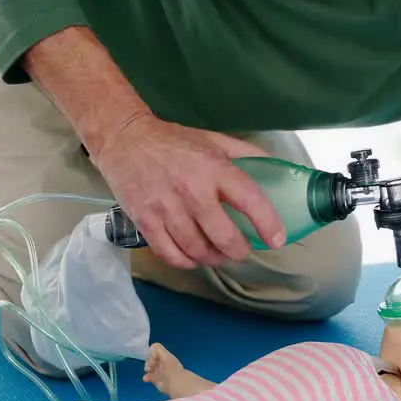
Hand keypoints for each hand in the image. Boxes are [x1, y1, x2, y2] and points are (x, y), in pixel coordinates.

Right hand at [90, 112, 285, 268]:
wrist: (124, 138)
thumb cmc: (173, 141)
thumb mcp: (214, 139)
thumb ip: (246, 153)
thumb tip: (276, 167)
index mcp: (214, 167)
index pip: (250, 200)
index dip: (267, 223)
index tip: (276, 239)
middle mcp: (191, 190)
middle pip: (223, 236)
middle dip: (239, 251)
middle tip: (242, 251)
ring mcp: (166, 208)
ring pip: (197, 250)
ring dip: (214, 259)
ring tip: (219, 255)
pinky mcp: (145, 221)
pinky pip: (170, 254)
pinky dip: (187, 262)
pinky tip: (194, 257)